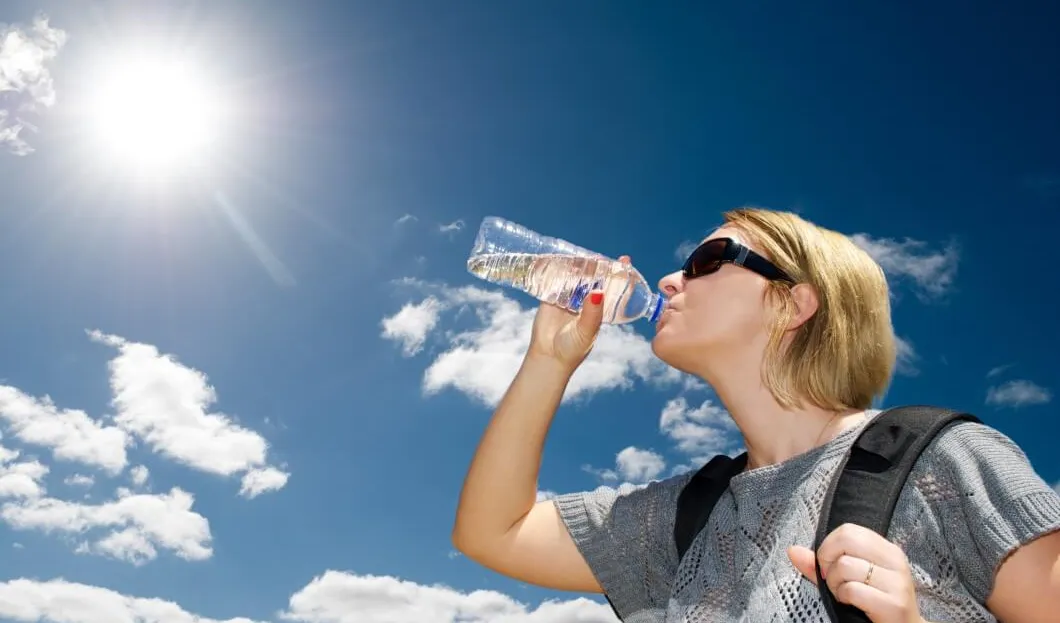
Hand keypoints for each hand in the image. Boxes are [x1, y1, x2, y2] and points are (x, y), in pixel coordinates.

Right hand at [526, 255, 630, 369]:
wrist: (549, 357)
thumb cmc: (573, 348)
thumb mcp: (587, 331)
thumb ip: (592, 312)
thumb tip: (598, 291)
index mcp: (599, 307)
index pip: (612, 286)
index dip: (619, 272)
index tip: (625, 259)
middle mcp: (585, 300)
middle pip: (594, 276)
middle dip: (596, 265)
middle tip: (597, 257)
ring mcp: (568, 297)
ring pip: (575, 276)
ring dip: (577, 265)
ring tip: (578, 257)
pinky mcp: (550, 296)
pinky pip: (554, 280)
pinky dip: (556, 270)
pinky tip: (557, 261)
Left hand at [788, 523, 923, 622]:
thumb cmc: (873, 603)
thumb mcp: (849, 579)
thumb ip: (820, 565)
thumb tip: (793, 551)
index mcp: (886, 550)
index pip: (848, 530)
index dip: (828, 547)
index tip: (828, 565)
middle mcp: (895, 561)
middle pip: (845, 540)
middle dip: (828, 560)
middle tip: (832, 579)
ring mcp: (896, 582)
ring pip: (845, 565)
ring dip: (834, 584)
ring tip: (844, 594)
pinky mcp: (894, 604)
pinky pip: (852, 590)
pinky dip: (843, 597)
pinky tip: (851, 603)